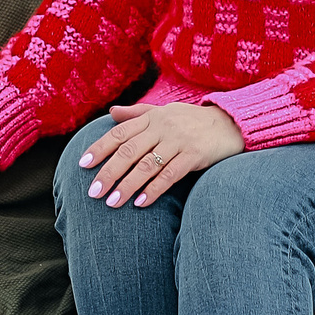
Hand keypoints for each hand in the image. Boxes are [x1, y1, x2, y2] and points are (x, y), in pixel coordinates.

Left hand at [79, 102, 243, 208]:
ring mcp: (178, 141)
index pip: (120, 133)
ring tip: (112, 202)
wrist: (231, 123)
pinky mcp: (194, 155)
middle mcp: (163, 127)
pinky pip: (169, 175)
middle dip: (108, 172)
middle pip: (128, 151)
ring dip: (127, 185)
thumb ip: (138, 113)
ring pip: (146, 165)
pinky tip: (140, 203)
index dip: (100, 148)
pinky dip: (153, 190)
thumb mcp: (165, 112)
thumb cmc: (193, 120)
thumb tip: (112, 112)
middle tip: (93, 192)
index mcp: (152, 117)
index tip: (83, 164)